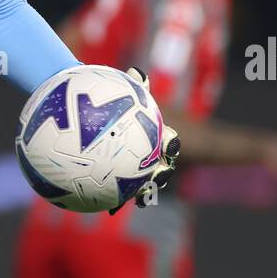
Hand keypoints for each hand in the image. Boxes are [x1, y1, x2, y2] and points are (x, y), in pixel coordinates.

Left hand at [110, 67, 180, 213]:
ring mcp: (139, 167)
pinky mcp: (124, 179)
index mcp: (156, 135)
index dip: (171, 145)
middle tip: (157, 177)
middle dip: (162, 173)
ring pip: (146, 182)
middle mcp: (152, 153)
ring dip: (145, 191)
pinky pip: (123, 190)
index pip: (169, 141)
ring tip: (140, 199)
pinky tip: (108, 206)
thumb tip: (137, 71)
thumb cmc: (118, 103)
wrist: (105, 116)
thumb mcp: (127, 95)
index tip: (168, 147)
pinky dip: (118, 197)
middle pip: (163, 165)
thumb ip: (133, 87)